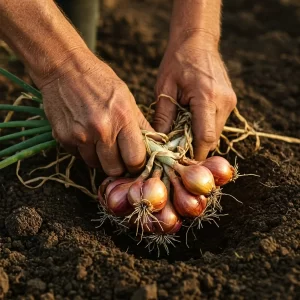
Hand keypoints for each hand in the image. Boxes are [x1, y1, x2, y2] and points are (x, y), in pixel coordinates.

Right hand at [39, 50, 152, 175]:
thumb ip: (141, 125)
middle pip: (114, 169)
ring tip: (99, 140)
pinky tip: (84, 134)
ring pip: (95, 165)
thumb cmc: (99, 81)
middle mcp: (101, 130)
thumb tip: (156, 145)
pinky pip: (78, 157)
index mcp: (122, 118)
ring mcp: (80, 135)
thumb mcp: (127, 98)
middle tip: (118, 156)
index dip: (137, 164)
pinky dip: (84, 151)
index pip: (135, 159)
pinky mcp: (63, 138)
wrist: (64, 68)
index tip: (135, 161)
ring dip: (100, 158)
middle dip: (118, 166)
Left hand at [153, 32, 236, 160]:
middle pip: (212, 139)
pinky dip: (204, 128)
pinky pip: (217, 123)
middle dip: (195, 148)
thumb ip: (164, 117)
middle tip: (177, 150)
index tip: (180, 162)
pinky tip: (191, 123)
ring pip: (216, 133)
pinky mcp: (230, 101)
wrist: (198, 41)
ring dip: (200, 138)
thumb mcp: (164, 89)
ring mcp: (230, 102)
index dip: (194, 154)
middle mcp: (224, 102)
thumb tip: (160, 143)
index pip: (205, 138)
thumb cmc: (177, 62)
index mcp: (207, 97)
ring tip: (182, 135)